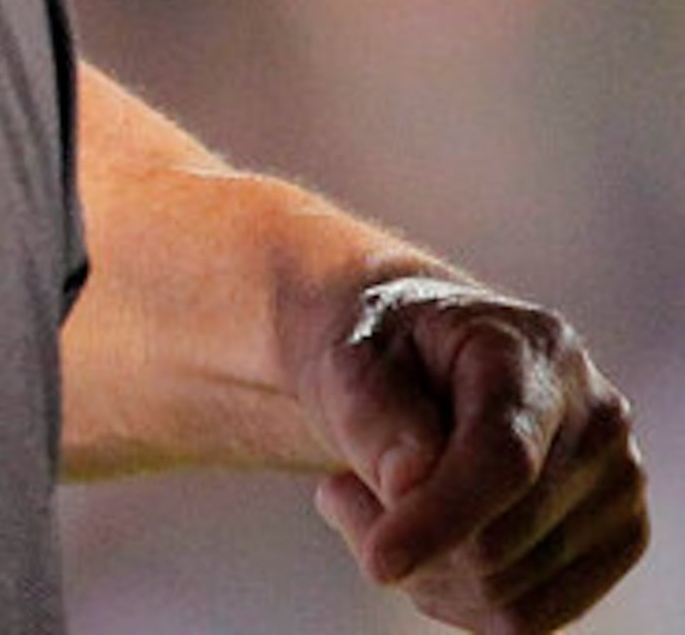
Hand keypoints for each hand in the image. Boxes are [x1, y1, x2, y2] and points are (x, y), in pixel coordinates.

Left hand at [301, 275, 648, 631]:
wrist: (415, 366)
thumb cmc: (379, 358)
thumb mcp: (345, 355)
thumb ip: (368, 411)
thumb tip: (408, 483)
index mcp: (534, 354)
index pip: (503, 459)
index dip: (440, 517)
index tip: (379, 561)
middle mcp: (598, 421)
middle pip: (499, 541)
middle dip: (399, 535)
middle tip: (344, 489)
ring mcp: (617, 488)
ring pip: (507, 593)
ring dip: (418, 569)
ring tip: (382, 503)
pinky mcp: (613, 543)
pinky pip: (524, 619)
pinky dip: (453, 598)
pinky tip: (425, 542)